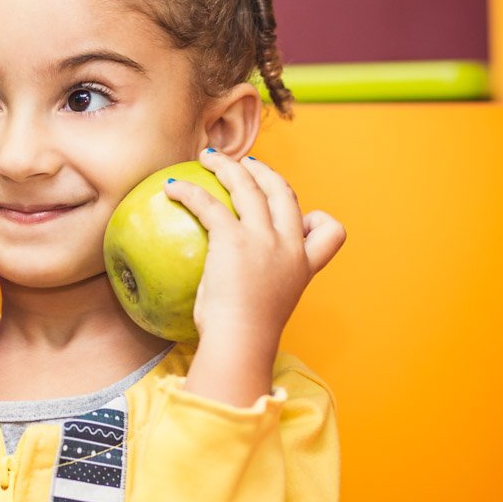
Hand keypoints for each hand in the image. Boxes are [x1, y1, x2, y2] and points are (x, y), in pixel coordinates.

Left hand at [163, 149, 345, 352]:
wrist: (241, 344)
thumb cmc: (244, 337)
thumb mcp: (267, 307)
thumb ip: (262, 287)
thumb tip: (233, 285)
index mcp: (303, 265)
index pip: (332, 231)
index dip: (318, 217)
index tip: (301, 215)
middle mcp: (289, 246)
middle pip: (284, 193)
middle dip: (266, 172)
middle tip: (246, 163)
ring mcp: (264, 239)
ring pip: (248, 186)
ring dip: (227, 165)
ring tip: (208, 157)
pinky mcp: (234, 239)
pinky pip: (209, 204)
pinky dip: (188, 190)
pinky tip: (170, 186)